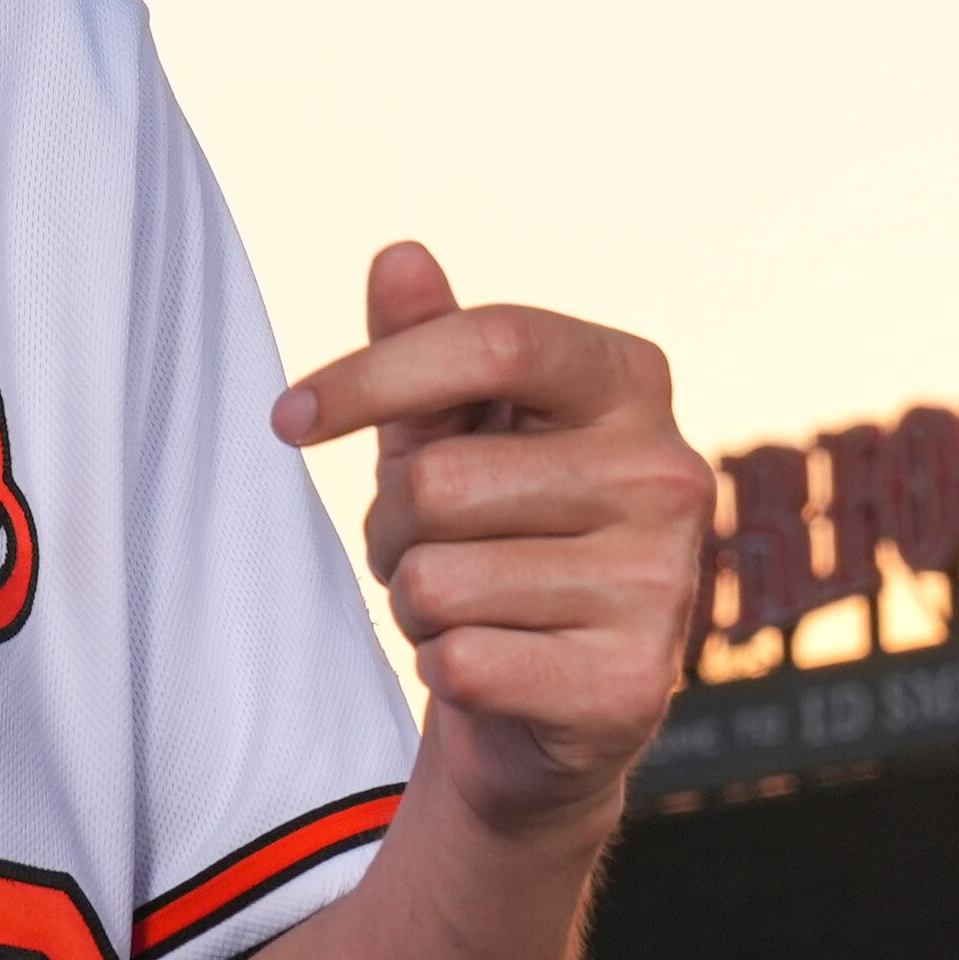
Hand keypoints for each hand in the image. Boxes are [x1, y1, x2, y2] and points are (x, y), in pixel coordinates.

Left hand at [274, 243, 708, 840]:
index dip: (372, 375)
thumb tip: (399, 258)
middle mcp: (669, 473)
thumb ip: (424, 342)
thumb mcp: (449, 426)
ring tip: (468, 605)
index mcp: (631, 381)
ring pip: (437, 580)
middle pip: (440, 479)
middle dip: (392, 524)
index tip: (289, 418)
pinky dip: (444, 669)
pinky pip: (457, 662)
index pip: (495, 341)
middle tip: (426, 547)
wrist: (546, 702)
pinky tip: (496, 666)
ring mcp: (662, 584)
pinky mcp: (628, 687)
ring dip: (415, 602)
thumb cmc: (492, 531)